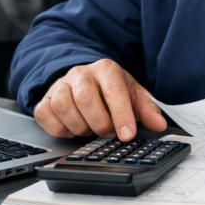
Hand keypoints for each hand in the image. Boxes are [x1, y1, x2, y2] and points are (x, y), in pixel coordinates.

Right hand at [34, 59, 166, 140]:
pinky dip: (59, 128)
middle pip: (85, 98)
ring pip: (63, 106)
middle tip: (108, 132)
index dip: (121, 114)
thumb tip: (159, 124)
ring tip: (91, 129)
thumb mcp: (133, 96)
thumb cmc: (111, 91)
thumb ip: (147, 110)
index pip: (113, 90)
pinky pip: (45, 115)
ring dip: (79, 126)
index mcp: (106, 69)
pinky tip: (72, 129)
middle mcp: (81, 73)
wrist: (86, 81)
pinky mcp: (45, 98)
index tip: (127, 135)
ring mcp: (60, 85)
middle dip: (99, 122)